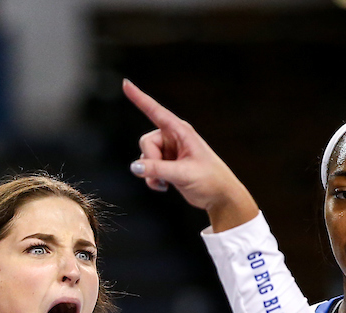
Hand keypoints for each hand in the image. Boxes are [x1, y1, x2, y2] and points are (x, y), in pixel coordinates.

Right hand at [122, 79, 258, 231]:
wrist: (219, 196)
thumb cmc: (209, 180)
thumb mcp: (183, 174)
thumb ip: (157, 170)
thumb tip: (134, 166)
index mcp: (181, 131)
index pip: (155, 111)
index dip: (139, 98)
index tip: (126, 83)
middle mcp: (173, 137)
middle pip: (146, 142)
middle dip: (150, 160)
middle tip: (165, 174)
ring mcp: (169, 151)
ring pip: (145, 157)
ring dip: (151, 173)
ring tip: (167, 183)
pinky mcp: (167, 164)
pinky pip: (147, 168)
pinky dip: (152, 179)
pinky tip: (164, 187)